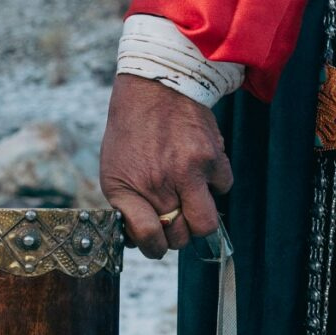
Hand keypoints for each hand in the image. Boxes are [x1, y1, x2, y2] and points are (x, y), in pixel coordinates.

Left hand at [99, 74, 232, 259]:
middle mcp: (160, 183)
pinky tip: (201, 171)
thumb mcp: (112, 170)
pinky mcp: (213, 158)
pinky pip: (223, 188)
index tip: (155, 243)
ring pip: (207, 224)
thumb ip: (126, 207)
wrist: (155, 86)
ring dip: (199, 218)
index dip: (153, 248)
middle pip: (181, 238)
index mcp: (130, 188)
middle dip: (178, 235)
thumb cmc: (131, 131)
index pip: (149, 239)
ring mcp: (190, 172)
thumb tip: (142, 239)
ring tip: (189, 199)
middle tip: (174, 220)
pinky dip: (215, 185)